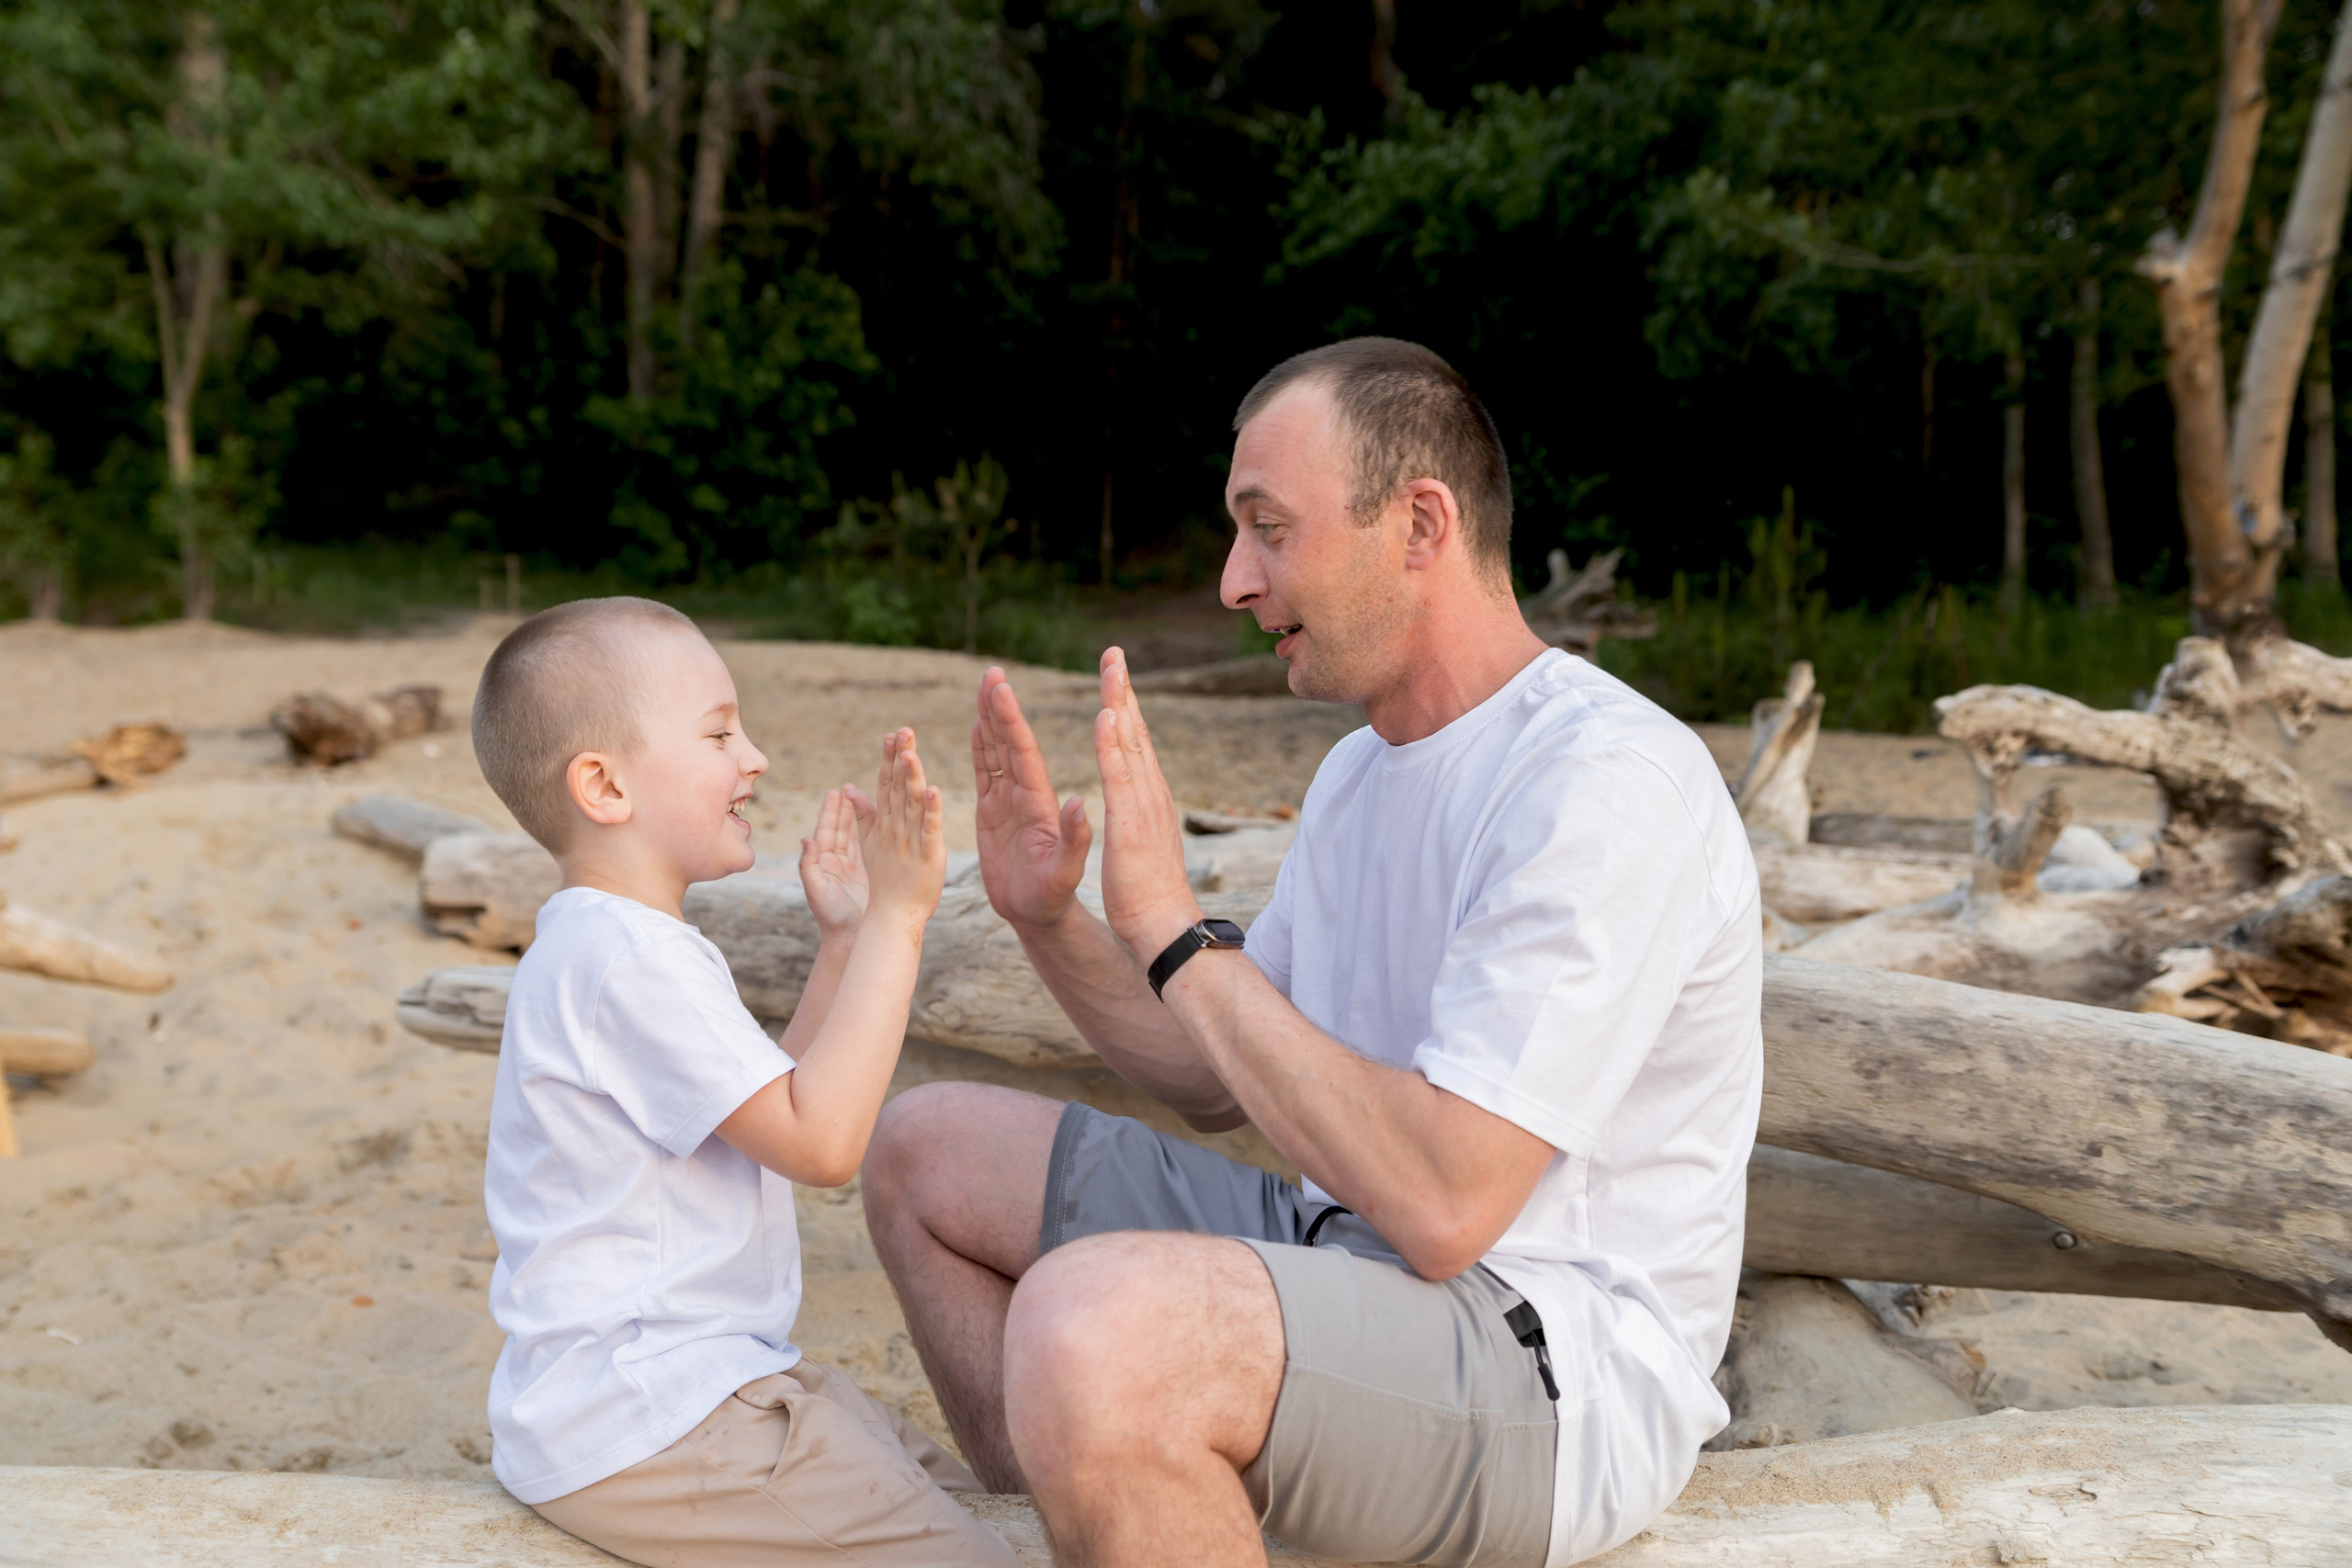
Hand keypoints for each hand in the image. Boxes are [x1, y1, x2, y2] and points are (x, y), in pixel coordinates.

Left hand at [798, 784, 874, 937]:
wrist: (850, 938)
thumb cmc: (831, 917)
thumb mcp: (817, 891)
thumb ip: (809, 865)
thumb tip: (805, 838)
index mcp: (822, 862)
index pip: (826, 831)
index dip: (831, 811)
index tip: (835, 791)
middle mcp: (835, 861)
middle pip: (839, 828)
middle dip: (843, 807)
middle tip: (848, 787)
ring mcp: (851, 866)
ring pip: (853, 834)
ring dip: (856, 815)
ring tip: (860, 796)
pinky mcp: (866, 872)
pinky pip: (867, 846)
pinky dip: (870, 831)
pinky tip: (877, 818)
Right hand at [860, 727, 946, 934]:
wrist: (892, 916)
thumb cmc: (884, 883)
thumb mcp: (870, 845)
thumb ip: (862, 816)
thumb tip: (850, 789)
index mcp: (885, 824)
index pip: (886, 784)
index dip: (889, 759)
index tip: (892, 735)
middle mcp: (895, 828)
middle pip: (897, 787)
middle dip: (899, 758)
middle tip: (903, 731)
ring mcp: (910, 840)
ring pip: (912, 802)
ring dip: (912, 776)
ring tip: (912, 752)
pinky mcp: (928, 854)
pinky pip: (930, 828)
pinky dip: (933, 810)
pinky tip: (935, 790)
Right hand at [971, 667, 1090, 928]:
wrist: (1038, 915)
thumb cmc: (1053, 896)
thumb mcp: (1065, 872)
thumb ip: (1073, 840)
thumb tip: (1082, 804)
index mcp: (1040, 803)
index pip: (1024, 753)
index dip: (1011, 720)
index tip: (1002, 689)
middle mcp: (1024, 795)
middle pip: (1009, 742)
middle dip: (1000, 708)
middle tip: (992, 672)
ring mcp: (1008, 802)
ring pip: (996, 752)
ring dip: (990, 719)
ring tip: (985, 686)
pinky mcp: (992, 814)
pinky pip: (985, 774)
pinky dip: (980, 748)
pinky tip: (977, 725)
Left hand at [1091, 647, 1202, 959]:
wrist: (1166, 927)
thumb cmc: (1151, 893)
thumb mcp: (1143, 843)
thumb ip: (1142, 815)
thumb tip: (1140, 799)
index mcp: (1148, 797)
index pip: (1135, 743)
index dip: (1125, 707)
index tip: (1116, 675)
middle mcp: (1150, 793)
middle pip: (1135, 732)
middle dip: (1123, 690)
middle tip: (1114, 652)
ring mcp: (1144, 805)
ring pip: (1131, 743)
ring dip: (1120, 702)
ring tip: (1111, 667)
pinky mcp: (1133, 822)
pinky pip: (1121, 776)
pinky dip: (1114, 743)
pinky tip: (1107, 716)